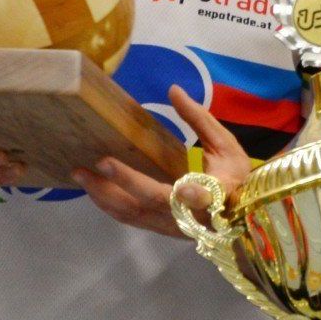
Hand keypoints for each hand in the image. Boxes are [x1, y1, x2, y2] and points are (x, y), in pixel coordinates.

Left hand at [73, 86, 250, 238]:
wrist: (240, 214)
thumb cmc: (236, 176)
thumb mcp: (225, 145)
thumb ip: (199, 118)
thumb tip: (173, 90)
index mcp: (217, 194)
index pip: (205, 198)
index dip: (193, 196)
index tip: (183, 188)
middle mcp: (192, 216)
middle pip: (155, 202)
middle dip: (124, 183)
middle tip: (96, 163)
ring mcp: (172, 226)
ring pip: (135, 214)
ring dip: (106, 196)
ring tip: (80, 175)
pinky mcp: (159, 229)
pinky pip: (130, 218)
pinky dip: (108, 205)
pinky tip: (92, 190)